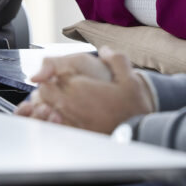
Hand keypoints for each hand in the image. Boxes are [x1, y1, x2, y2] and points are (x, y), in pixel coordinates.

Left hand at [16, 47, 154, 134]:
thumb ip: (116, 59)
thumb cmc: (133, 105)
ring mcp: (72, 121)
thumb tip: (104, 50)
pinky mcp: (76, 134)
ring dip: (51, 103)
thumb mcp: (129, 77)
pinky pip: (56, 124)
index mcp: (80, 87)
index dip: (54, 73)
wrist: (141, 133)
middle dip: (49, 87)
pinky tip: (69, 116)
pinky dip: (57, 118)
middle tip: (61, 85)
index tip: (64, 72)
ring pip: (47, 110)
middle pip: (44, 93)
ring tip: (64, 100)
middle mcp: (72, 105)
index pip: (51, 76)